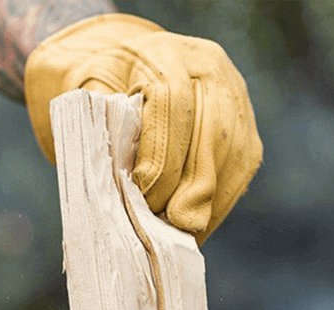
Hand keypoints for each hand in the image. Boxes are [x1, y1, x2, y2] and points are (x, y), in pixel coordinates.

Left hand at [24, 13, 260, 243]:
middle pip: (213, 127)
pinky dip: (222, 199)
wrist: (128, 70)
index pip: (173, 103)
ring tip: (186, 232)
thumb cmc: (103, 90)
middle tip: (176, 224)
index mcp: (164, 53)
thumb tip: (131, 181)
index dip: (163, 155)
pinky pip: (243, 163)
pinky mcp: (245, 121)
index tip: (147, 197)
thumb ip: (103, 126)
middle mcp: (207, 66)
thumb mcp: (88, 96)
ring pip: (235, 149)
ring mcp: (233, 92)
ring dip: (212, 197)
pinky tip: (201, 225)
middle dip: (195, 183)